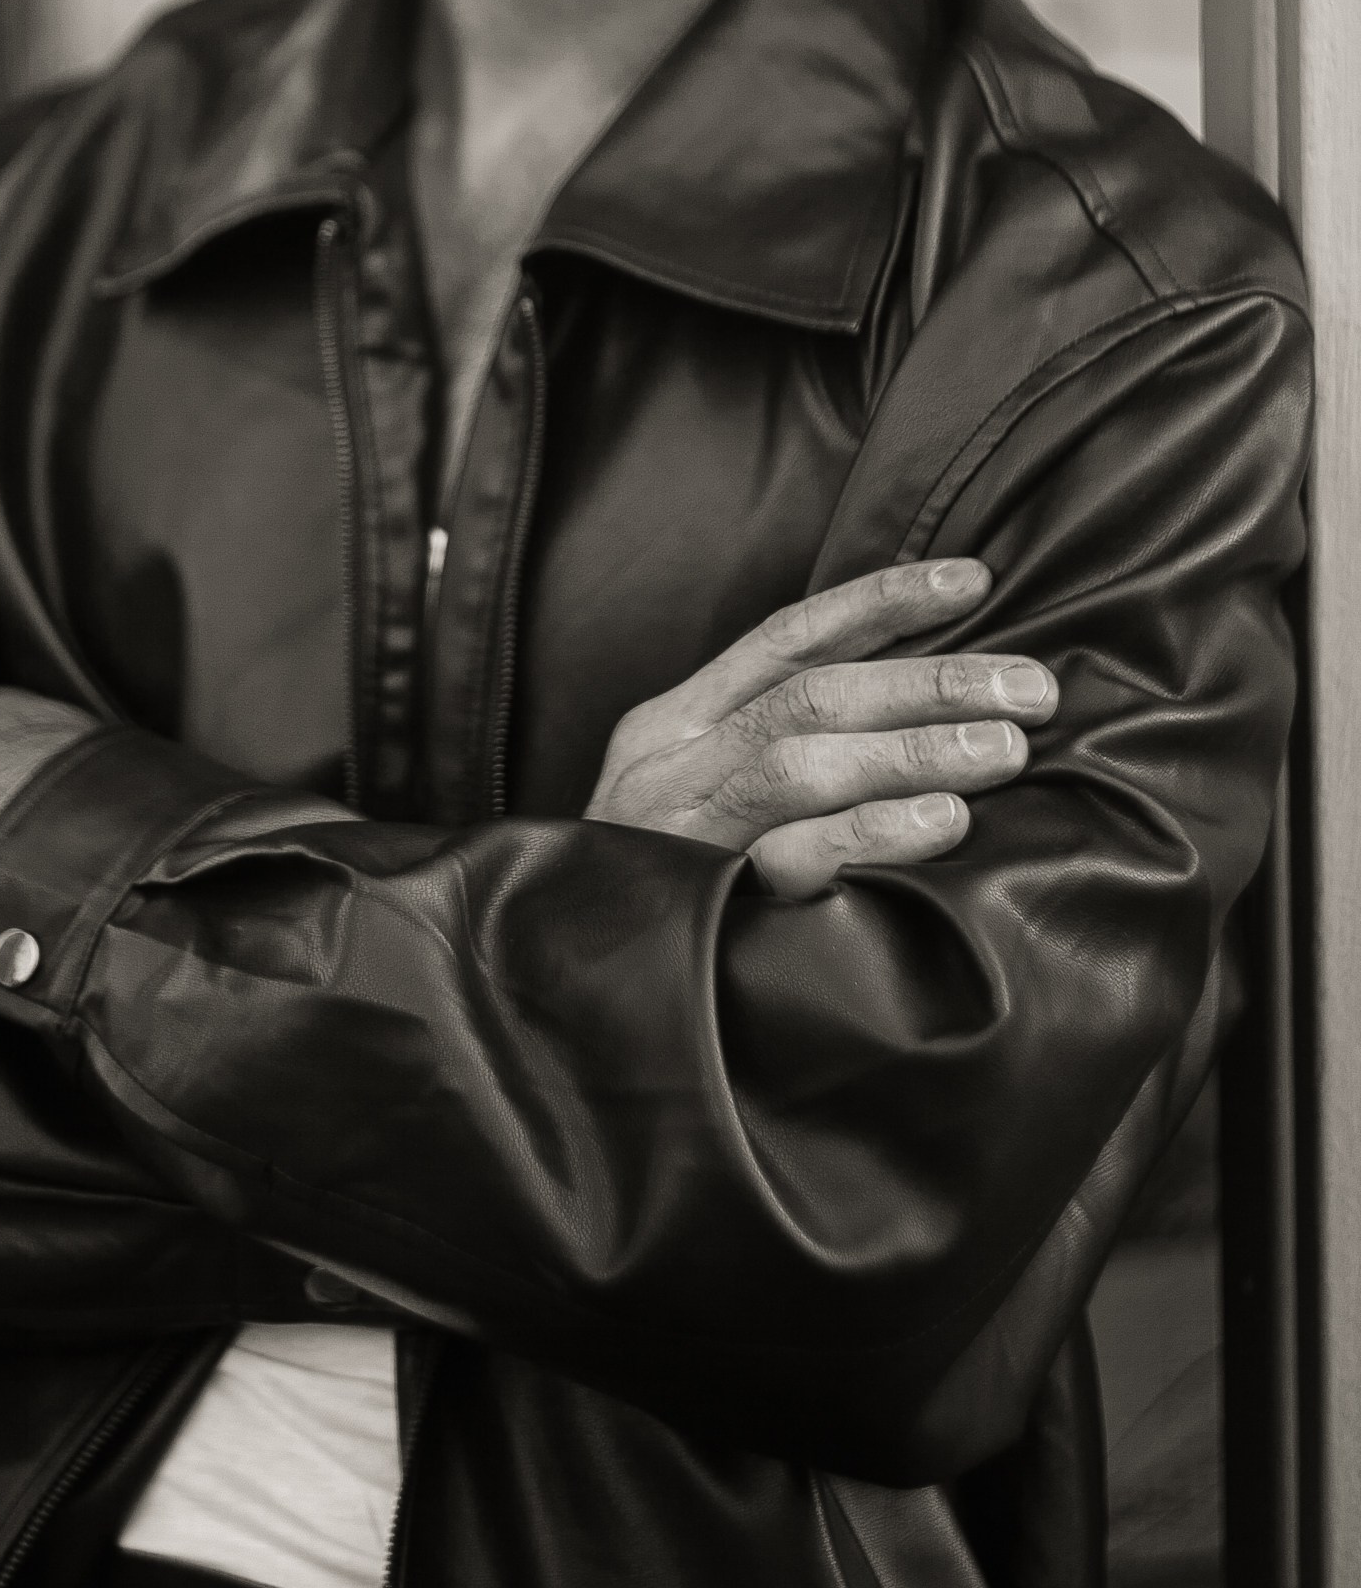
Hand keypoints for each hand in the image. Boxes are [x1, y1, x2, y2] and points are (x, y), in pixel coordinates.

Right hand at [585, 560, 1055, 898]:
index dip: (881, 602)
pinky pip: (791, 855)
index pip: (787, 639)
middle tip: (1031, 689)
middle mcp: (671, 764)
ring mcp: (678, 831)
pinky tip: (942, 823)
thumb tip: (914, 713)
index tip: (974, 582)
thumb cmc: (657, 896)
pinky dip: (872, 830)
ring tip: (1007, 749)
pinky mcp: (696, 903)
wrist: (554, 1005)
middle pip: (811, 696)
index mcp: (674, 725)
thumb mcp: (691, 800)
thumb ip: (770, 754)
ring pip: (803, 760)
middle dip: (930, 681)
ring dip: (915, 746)